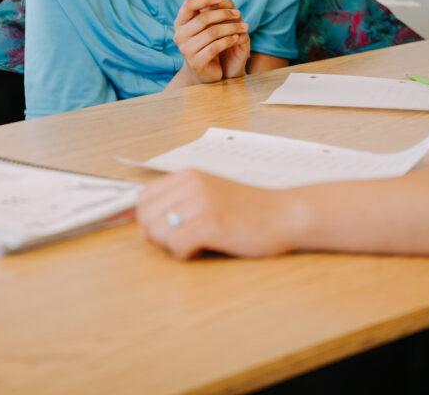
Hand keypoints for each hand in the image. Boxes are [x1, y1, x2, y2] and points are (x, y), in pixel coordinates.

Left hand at [137, 169, 301, 258]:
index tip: (164, 229)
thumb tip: (145, 217)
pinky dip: (184, 254)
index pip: (143, 198)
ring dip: (171, 245)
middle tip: (181, 239)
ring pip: (158, 232)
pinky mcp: (213, 224)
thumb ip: (180, 198)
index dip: (149, 219)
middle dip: (157, 235)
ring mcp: (202, 203)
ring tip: (194, 243)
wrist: (285, 213)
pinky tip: (202, 249)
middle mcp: (192, 184)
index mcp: (188, 175)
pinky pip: (177, 246)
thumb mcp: (210, 191)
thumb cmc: (249, 208)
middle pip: (146, 216)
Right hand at [173, 0, 249, 84]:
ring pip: (212, 32)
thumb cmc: (206, 41)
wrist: (204, 71)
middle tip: (239, 13)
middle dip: (224, 13)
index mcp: (179, 23)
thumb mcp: (206, 24)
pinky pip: (215, 47)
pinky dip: (229, 40)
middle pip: (203, 18)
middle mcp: (179, 36)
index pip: (188, 5)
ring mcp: (186, 50)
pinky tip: (238, 37)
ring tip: (244, 26)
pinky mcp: (196, 63)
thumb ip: (210, 9)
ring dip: (231, 27)